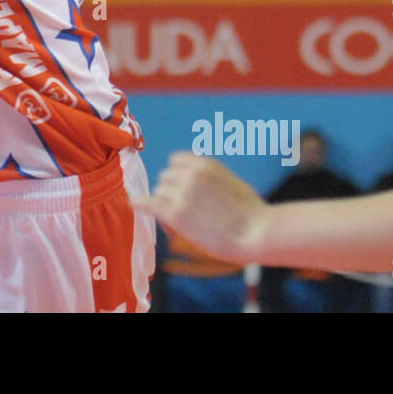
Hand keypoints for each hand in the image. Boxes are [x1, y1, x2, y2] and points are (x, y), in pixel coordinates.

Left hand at [131, 151, 268, 264]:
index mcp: (205, 164)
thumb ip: (210, 179)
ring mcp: (182, 193)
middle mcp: (190, 174)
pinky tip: (134, 204)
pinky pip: (149, 204)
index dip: (176, 176)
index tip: (180, 189)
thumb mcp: (231, 182)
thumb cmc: (251, 213)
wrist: (258, 232)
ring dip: (164, 205)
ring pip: (159, 193)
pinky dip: (140, 203)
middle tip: (183, 213)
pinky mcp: (176, 214)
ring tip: (179, 224)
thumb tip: (196, 184)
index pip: (175, 161)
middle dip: (170, 193)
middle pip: (165, 179)